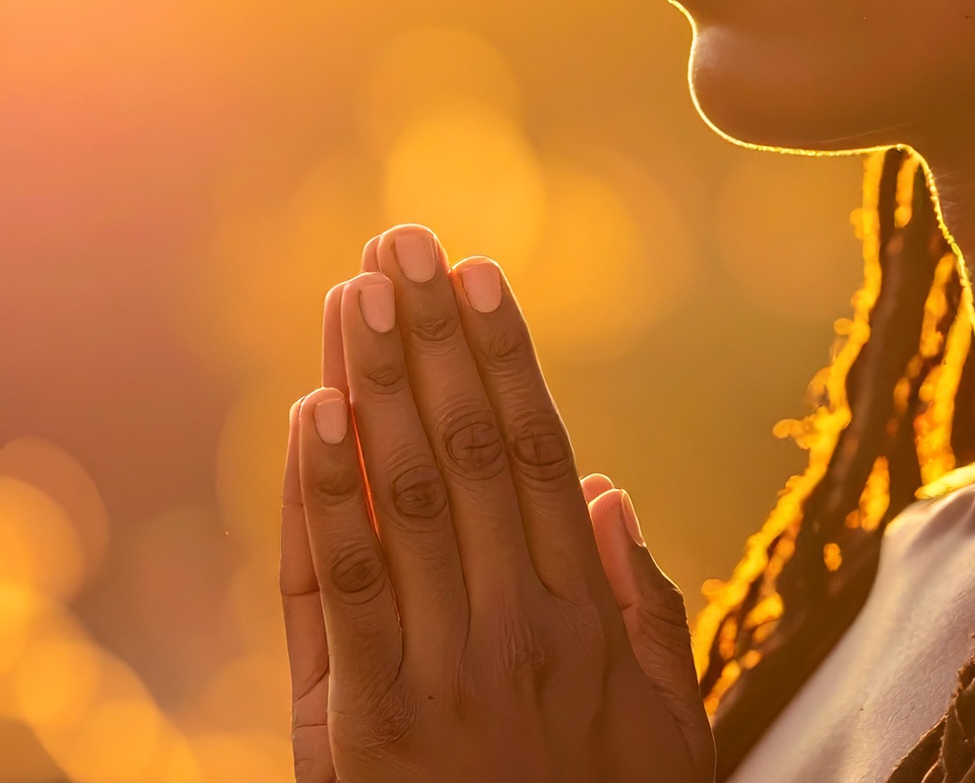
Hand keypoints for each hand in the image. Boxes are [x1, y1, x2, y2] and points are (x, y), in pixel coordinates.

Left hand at [280, 225, 713, 782]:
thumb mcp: (665, 732)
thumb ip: (643, 610)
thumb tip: (602, 488)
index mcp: (586, 622)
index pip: (537, 453)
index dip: (505, 356)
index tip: (482, 274)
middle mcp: (516, 631)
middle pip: (466, 450)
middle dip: (430, 337)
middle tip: (401, 241)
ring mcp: (438, 676)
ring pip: (403, 496)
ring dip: (373, 382)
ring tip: (352, 290)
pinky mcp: (361, 728)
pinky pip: (340, 587)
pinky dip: (321, 493)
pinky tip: (310, 410)